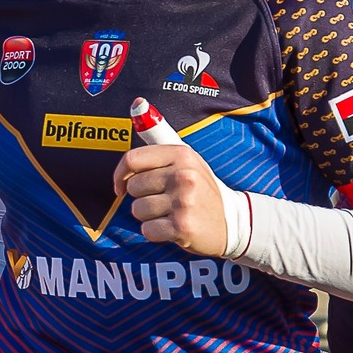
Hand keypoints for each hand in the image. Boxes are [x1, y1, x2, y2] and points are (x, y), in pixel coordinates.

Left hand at [114, 144, 231, 255]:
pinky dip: (155, 232)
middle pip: (133, 187)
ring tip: (170, 214)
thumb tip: (134, 120)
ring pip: (137, 209)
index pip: (132, 159)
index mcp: (181, 155)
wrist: (232, 223)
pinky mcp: (182, 226)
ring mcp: (184, 201)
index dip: (120, 174)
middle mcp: (183, 176)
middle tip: (163, 201)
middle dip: (142, 197)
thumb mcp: (187, 162)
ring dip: (148, 216)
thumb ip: (158, 151)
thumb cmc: (200, 191)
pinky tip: (172, 227)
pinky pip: (147, 229)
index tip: (120, 186)